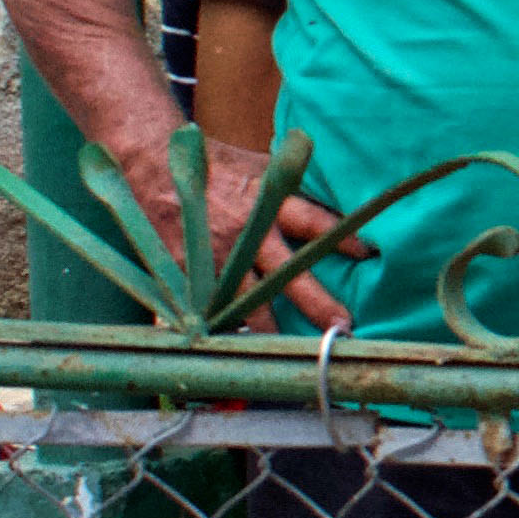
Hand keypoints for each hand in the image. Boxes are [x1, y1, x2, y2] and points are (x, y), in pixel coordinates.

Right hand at [123, 137, 365, 333]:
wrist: (151, 165)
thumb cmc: (214, 165)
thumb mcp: (260, 168)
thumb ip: (291, 190)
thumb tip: (333, 203)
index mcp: (266, 204)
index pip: (312, 222)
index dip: (340, 238)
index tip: (367, 254)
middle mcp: (244, 235)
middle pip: (287, 275)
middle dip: (317, 303)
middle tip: (343, 327)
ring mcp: (214, 257)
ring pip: (247, 303)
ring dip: (269, 328)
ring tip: (288, 352)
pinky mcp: (186, 273)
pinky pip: (208, 307)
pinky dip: (222, 326)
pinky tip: (235, 347)